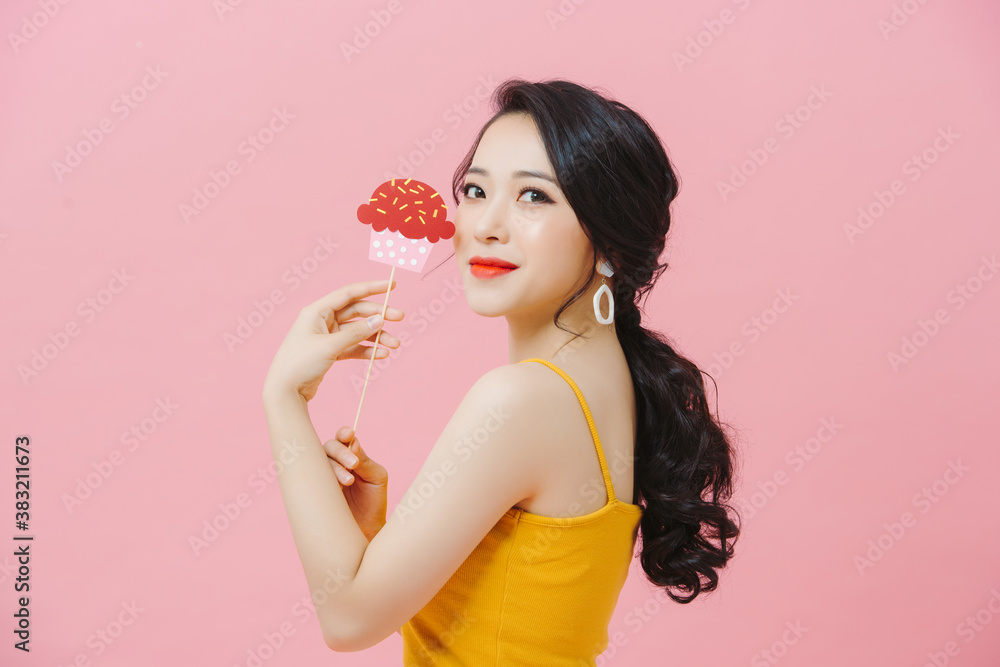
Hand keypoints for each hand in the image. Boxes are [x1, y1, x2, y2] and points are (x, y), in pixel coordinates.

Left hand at [263, 279, 404, 402]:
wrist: (284, 391)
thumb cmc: (300, 363)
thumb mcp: (330, 346)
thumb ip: (356, 333)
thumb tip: (379, 319)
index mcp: (317, 311)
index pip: (349, 294)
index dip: (372, 288)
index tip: (392, 286)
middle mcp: (322, 320)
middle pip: (357, 312)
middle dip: (379, 316)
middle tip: (400, 318)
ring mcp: (327, 336)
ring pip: (358, 331)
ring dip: (377, 336)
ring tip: (394, 345)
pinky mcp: (330, 352)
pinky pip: (354, 347)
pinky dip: (367, 350)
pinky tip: (381, 355)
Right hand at [324, 426, 387, 541]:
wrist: (366, 529)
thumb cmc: (373, 501)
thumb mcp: (376, 477)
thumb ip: (365, 460)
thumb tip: (353, 442)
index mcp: (350, 456)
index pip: (343, 439)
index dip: (344, 433)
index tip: (349, 434)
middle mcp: (334, 463)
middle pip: (329, 446)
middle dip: (341, 452)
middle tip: (354, 465)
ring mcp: (323, 476)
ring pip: (320, 461)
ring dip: (335, 468)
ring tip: (348, 482)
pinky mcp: (314, 490)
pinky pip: (312, 478)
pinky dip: (323, 479)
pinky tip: (336, 488)